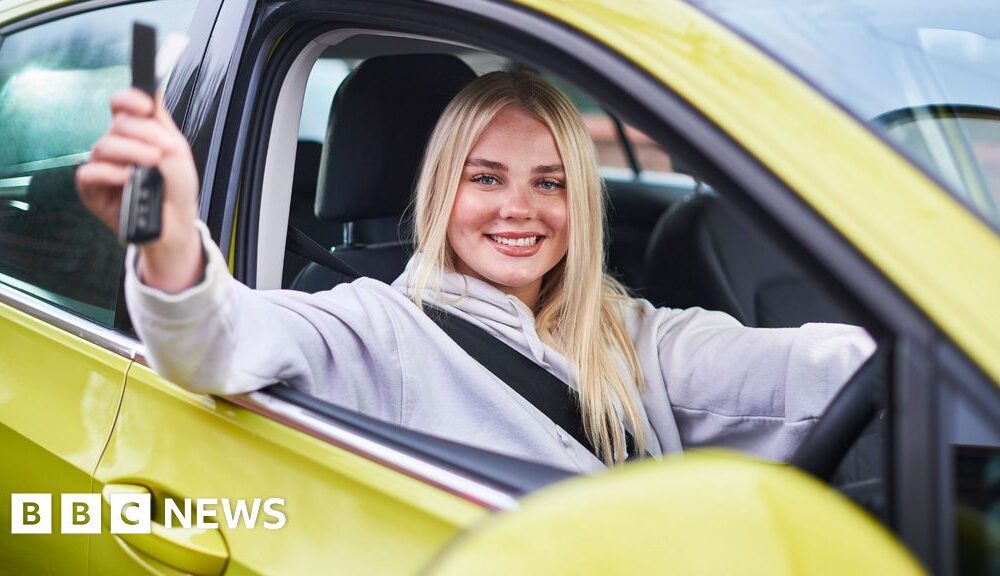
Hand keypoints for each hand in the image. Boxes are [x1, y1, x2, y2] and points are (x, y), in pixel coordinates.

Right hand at [76, 89, 203, 291]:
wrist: (176, 224)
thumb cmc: (176, 189)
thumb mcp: (177, 152)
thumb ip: (162, 123)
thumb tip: (153, 91)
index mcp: (135, 134)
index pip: (121, 107)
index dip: (128, 100)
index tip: (145, 106)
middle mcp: (116, 147)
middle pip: (117, 125)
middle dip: (142, 133)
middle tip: (162, 150)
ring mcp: (103, 167)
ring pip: (104, 146)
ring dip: (131, 151)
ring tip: (152, 163)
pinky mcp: (93, 191)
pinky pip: (89, 173)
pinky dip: (109, 172)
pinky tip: (126, 177)